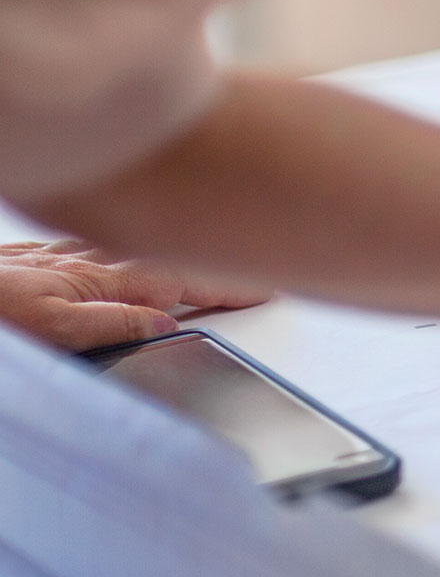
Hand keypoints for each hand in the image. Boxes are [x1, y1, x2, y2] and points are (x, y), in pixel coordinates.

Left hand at [0, 240, 269, 350]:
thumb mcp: (47, 329)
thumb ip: (111, 324)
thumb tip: (167, 322)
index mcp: (99, 280)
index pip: (183, 281)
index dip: (227, 285)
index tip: (266, 288)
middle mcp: (87, 260)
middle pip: (169, 256)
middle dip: (217, 259)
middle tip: (262, 264)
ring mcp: (62, 255)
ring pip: (138, 249)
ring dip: (181, 250)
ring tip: (214, 254)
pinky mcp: (36, 258)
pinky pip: (105, 246)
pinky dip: (135, 249)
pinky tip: (131, 251)